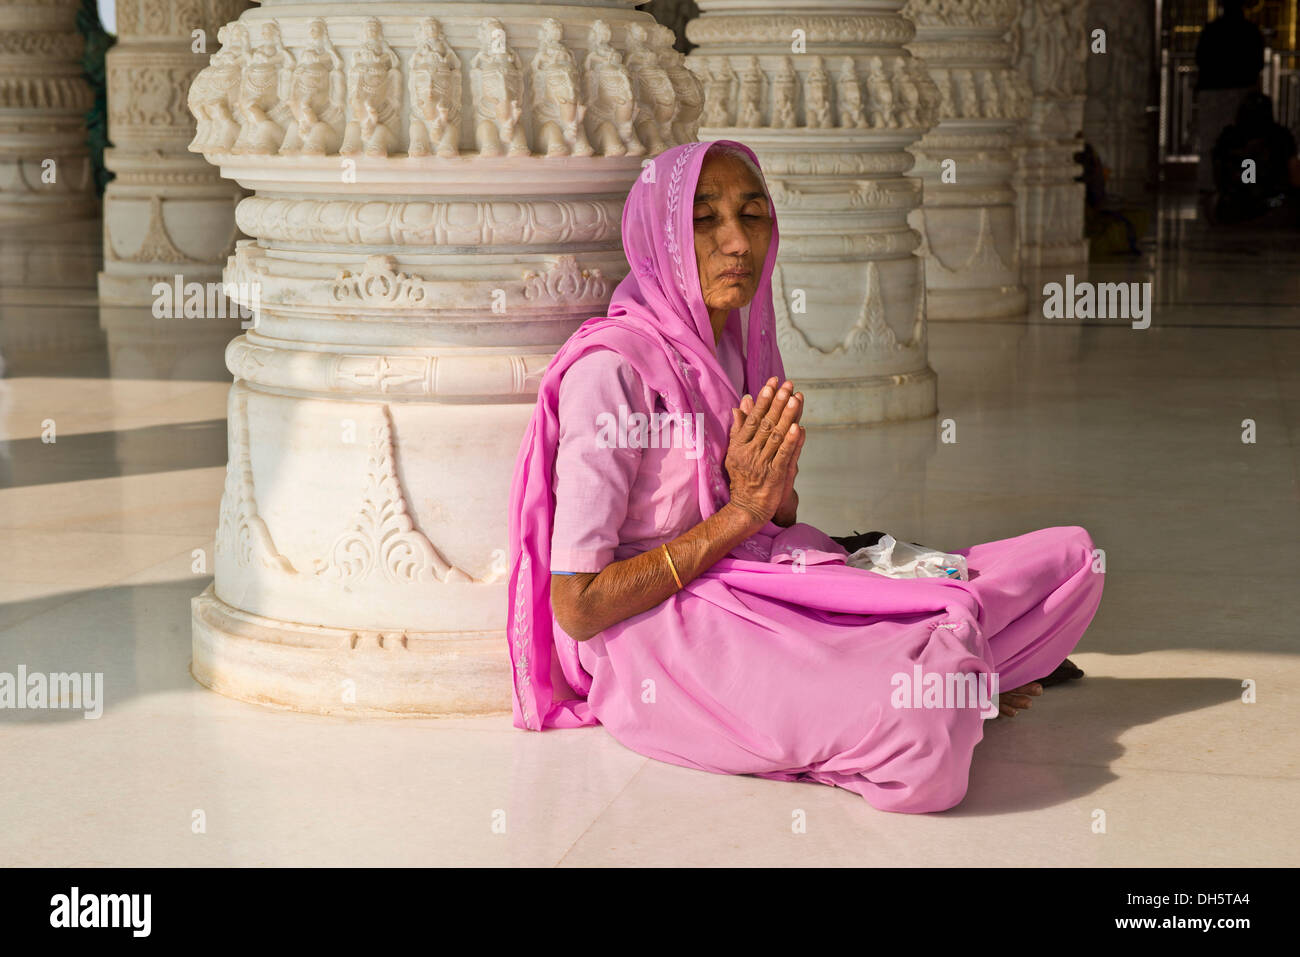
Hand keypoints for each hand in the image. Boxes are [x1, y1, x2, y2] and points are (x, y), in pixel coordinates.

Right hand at [725, 376, 802, 527]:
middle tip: (788, 384)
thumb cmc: (742, 478)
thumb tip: (739, 407)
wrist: (747, 508)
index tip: (771, 383)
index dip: (763, 400)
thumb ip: (738, 430)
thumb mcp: (734, 452)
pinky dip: (790, 441)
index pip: (753, 418)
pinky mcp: (775, 474)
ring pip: (776, 435)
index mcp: (740, 445)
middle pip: (765, 423)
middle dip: (777, 402)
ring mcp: (762, 463)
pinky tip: (798, 427)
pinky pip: (783, 454)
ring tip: (796, 398)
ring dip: (787, 416)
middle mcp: (750, 452)